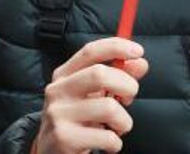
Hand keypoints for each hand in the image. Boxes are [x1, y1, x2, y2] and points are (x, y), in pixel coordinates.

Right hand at [35, 37, 148, 153]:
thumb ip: (116, 78)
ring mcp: (59, 114)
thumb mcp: (92, 96)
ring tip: (116, 128)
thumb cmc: (77, 120)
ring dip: (124, 121)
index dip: (115, 47)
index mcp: (64, 75)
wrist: (50, 151)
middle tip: (129, 97)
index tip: (138, 51)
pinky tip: (105, 143)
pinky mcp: (65, 138)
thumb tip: (140, 63)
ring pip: (109, 108)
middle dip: (126, 85)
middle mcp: (58, 91)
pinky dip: (115, 143)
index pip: (89, 52)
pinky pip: (108, 137)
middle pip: (100, 74)